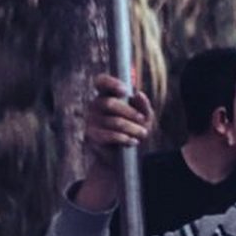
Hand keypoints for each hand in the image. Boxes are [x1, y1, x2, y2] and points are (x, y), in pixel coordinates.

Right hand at [73, 74, 151, 212]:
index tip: (124, 90)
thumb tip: (139, 94)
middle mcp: (95, 104)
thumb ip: (143, 105)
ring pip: (113, 121)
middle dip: (130, 113)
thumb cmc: (135, 129)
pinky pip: (108, 135)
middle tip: (142, 121)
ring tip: (142, 134)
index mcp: (108, 94)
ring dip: (132, 128)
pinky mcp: (90, 135)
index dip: (110, 83)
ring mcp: (91, 119)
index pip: (101, 81)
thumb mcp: (145, 116)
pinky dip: (123, 138)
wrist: (123, 154)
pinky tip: (132, 141)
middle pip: (110, 104)